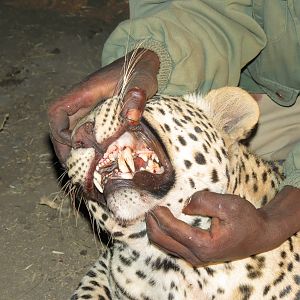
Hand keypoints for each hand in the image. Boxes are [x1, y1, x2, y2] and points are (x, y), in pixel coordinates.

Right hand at [48, 49, 159, 164]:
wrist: (140, 64)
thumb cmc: (139, 72)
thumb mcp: (141, 83)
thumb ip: (136, 96)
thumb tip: (132, 118)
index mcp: (85, 93)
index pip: (57, 111)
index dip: (59, 131)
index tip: (75, 146)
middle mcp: (80, 101)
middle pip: (59, 125)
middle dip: (62, 146)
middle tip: (73, 168)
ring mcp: (86, 107)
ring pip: (68, 128)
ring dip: (70, 147)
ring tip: (80, 167)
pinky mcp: (94, 112)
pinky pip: (79, 128)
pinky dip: (81, 143)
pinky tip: (91, 156)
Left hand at [146, 187, 299, 265]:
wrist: (259, 234)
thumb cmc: (246, 219)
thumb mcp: (228, 204)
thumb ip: (203, 202)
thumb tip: (184, 206)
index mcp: (204, 245)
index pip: (173, 229)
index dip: (160, 215)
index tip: (153, 203)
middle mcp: (197, 255)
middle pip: (163, 240)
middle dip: (152, 224)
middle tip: (148, 207)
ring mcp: (196, 257)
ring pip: (164, 245)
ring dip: (155, 229)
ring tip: (152, 213)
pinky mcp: (196, 254)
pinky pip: (172, 246)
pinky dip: (163, 234)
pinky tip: (162, 221)